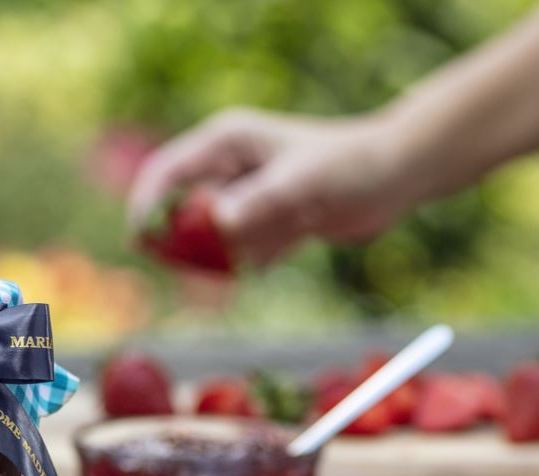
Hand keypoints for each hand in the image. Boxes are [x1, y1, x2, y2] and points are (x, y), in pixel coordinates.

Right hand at [127, 108, 421, 263]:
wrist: (396, 176)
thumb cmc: (351, 164)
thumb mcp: (303, 182)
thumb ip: (259, 202)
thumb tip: (217, 223)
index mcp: (225, 143)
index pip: (165, 172)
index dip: (147, 206)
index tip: (142, 240)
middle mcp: (227, 169)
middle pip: (178, 211)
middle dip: (184, 244)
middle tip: (199, 270)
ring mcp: (244, 198)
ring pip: (208, 240)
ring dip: (225, 258)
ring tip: (271, 243)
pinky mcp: (262, 224)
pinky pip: (239, 255)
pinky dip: (251, 263)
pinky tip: (287, 245)